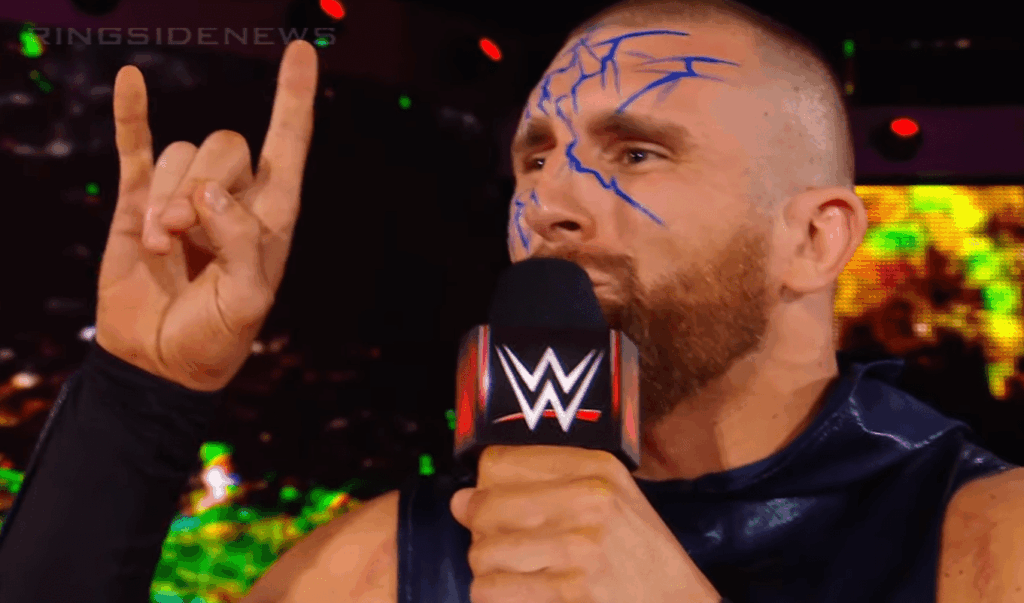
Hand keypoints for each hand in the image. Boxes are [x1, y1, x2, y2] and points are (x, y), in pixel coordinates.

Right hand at [95, 40, 317, 390]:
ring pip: (179, 154)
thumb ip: (239, 244)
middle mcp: (231, 198)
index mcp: (270, 216)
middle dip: (198, 189)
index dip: (294, 99)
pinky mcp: (137, 202)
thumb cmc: (216, 337)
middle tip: (179, 237)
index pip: (287, 146)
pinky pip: (136, 147)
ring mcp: (183, 196)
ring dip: (163, 199)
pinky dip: (132, 114)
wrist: (160, 362)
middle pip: (224, 147)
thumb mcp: (246, 301)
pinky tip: (132, 80)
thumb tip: (208, 194)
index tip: (301, 51)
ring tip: (159, 246)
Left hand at [450, 446, 721, 602]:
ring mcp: (580, 547)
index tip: (499, 511)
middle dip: (486, 537)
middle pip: (483, 508)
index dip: (487, 491)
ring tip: (527, 580)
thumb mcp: (611, 506)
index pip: (498, 462)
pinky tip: (528, 598)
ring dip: (493, 575)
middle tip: (514, 555)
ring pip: (482, 553)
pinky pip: (491, 591)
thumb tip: (461, 500)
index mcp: (597, 468)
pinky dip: (498, 599)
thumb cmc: (642, 564)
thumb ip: (539, 491)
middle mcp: (589, 500)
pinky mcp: (570, 592)